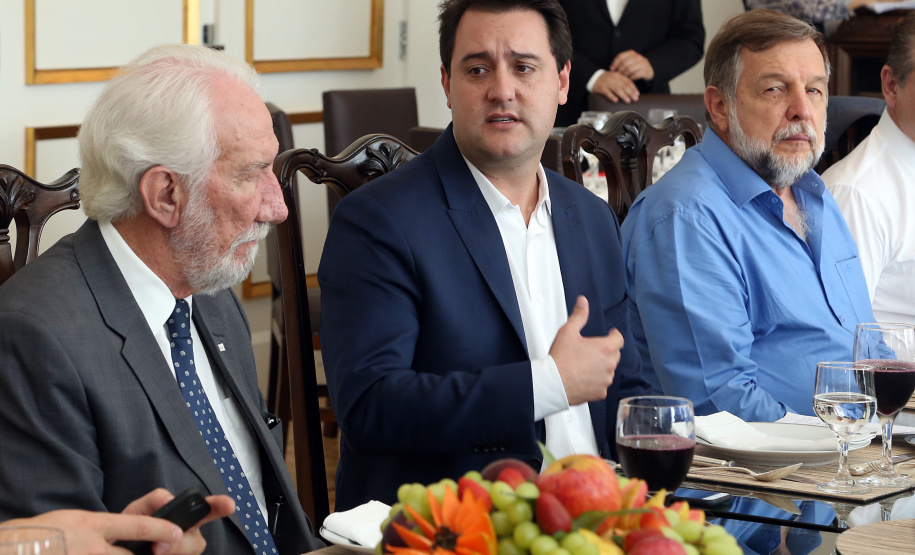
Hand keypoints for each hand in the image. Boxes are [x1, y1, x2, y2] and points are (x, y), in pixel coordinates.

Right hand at [2, 489, 234, 554]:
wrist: (14, 548)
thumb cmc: (43, 532)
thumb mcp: (76, 520)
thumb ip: (103, 527)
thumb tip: (123, 533)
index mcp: (94, 526)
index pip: (138, 526)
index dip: (161, 529)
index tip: (178, 532)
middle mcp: (92, 547)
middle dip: (147, 554)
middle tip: (158, 549)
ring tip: (113, 549)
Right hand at [549, 296, 623, 405]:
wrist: (554, 383)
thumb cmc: (560, 359)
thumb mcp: (568, 331)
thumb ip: (579, 316)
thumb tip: (583, 302)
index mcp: (605, 348)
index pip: (619, 339)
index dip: (615, 335)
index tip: (611, 334)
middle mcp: (609, 364)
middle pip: (615, 355)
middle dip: (608, 351)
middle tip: (593, 350)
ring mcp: (606, 380)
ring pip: (609, 370)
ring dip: (602, 366)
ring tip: (586, 365)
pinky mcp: (600, 393)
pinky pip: (603, 385)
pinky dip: (597, 381)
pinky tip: (585, 378)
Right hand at [592, 71, 639, 103]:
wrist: (593, 77)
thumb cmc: (606, 79)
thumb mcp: (615, 77)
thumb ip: (623, 82)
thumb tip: (632, 91)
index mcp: (618, 75)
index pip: (628, 82)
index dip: (633, 88)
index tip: (638, 94)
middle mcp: (613, 78)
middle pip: (624, 86)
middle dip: (630, 93)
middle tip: (635, 99)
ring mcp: (607, 83)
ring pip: (617, 89)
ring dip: (623, 95)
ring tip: (628, 101)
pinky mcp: (601, 88)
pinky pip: (607, 92)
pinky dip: (612, 96)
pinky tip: (616, 100)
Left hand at [610, 50, 654, 81]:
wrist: (648, 71)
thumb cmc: (635, 67)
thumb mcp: (628, 62)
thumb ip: (621, 63)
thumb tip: (611, 69)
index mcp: (631, 53)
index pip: (620, 56)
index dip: (614, 63)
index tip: (611, 69)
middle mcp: (638, 56)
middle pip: (624, 63)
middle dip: (619, 70)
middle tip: (618, 75)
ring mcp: (643, 63)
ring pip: (630, 69)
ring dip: (625, 75)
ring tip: (623, 78)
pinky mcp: (646, 70)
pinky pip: (636, 75)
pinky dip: (631, 78)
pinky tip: (630, 80)